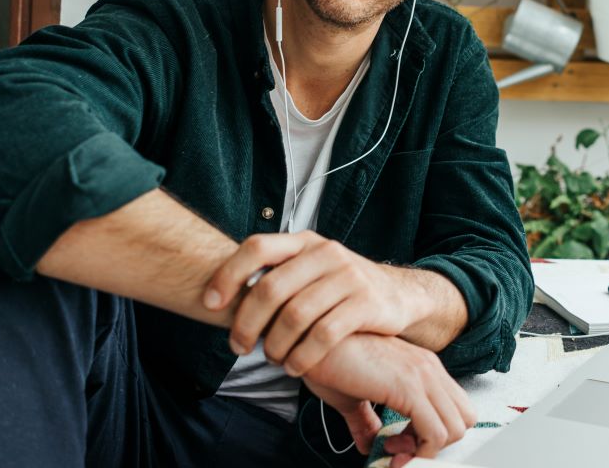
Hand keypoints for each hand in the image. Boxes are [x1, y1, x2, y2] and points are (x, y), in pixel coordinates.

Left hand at [203, 230, 412, 375]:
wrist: (398, 295)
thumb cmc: (340, 287)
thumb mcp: (312, 268)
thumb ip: (278, 274)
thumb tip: (220, 295)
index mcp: (305, 241)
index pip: (257, 247)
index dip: (228, 275)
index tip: (210, 304)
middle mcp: (326, 253)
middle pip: (271, 288)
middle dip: (246, 324)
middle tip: (238, 347)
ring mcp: (348, 277)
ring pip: (295, 316)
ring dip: (274, 345)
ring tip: (272, 360)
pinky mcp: (366, 303)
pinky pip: (324, 335)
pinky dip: (302, 356)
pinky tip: (295, 367)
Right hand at [303, 334, 475, 460]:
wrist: (312, 343)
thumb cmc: (327, 361)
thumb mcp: (352, 397)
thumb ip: (366, 421)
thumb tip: (369, 443)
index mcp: (421, 367)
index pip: (454, 409)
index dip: (432, 434)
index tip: (399, 443)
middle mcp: (428, 369)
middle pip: (463, 419)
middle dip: (436, 444)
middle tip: (399, 449)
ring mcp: (423, 375)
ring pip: (455, 429)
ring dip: (426, 451)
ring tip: (392, 450)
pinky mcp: (410, 387)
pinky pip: (435, 434)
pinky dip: (419, 453)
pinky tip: (390, 450)